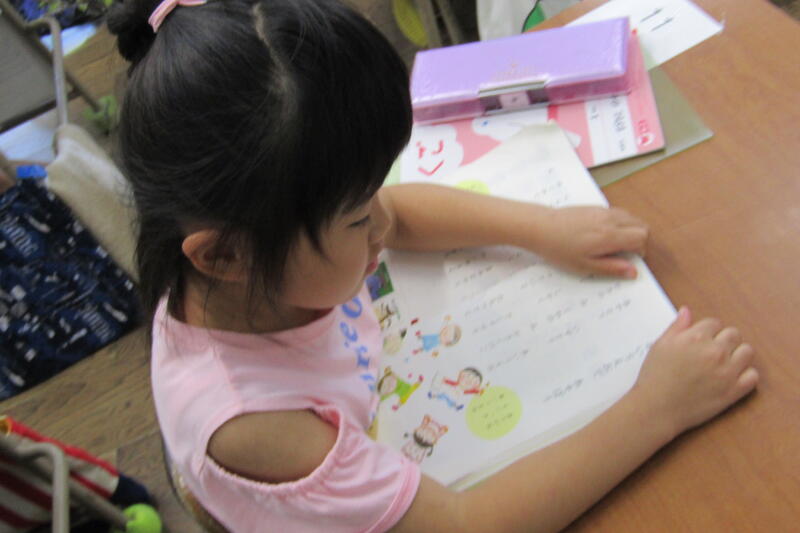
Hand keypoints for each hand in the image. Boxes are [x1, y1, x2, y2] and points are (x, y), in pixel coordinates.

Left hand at [530, 206, 647, 277]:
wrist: (540, 227)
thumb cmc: (560, 249)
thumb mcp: (585, 266)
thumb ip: (611, 268)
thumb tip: (633, 272)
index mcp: (610, 235)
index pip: (641, 237)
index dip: (640, 250)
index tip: (629, 259)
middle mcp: (610, 219)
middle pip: (641, 224)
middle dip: (639, 238)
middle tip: (626, 252)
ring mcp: (602, 210)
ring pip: (630, 216)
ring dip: (630, 229)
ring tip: (616, 243)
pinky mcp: (594, 207)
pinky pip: (617, 212)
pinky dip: (620, 222)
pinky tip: (605, 233)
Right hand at [633, 307, 758, 438]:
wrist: (656, 408)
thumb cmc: (654, 376)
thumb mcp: (660, 346)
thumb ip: (676, 327)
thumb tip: (687, 311)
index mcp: (696, 337)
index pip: (714, 323)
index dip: (706, 331)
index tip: (700, 341)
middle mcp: (715, 351)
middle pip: (733, 334)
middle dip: (723, 340)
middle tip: (711, 352)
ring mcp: (727, 372)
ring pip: (747, 352)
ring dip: (737, 354)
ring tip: (723, 363)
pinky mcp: (733, 391)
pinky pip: (753, 376)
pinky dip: (745, 375)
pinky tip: (732, 377)